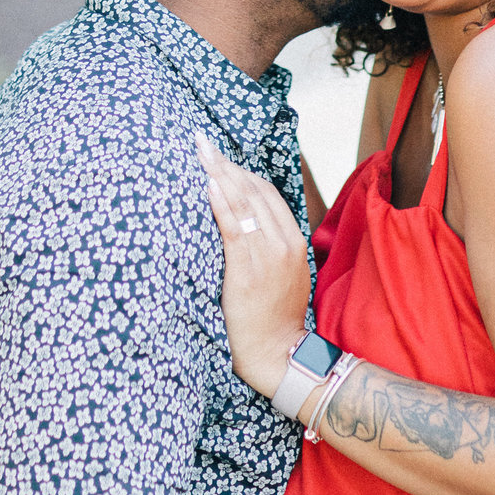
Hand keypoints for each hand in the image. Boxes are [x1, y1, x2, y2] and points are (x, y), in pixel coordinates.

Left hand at [195, 133, 310, 398]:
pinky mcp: (248, 270)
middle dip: (226, 164)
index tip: (219, 154)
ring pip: (243, 204)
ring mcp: (267, 255)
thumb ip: (271, 244)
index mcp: (293, 239)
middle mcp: (283, 241)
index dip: (241, 170)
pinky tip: (209, 185)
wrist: (276, 352)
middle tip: (202, 142)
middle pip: (252, 191)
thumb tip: (245, 220)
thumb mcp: (284, 273)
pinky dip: (222, 205)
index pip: (266, 192)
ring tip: (201, 153)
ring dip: (220, 174)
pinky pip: (234, 229)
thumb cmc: (274, 314)